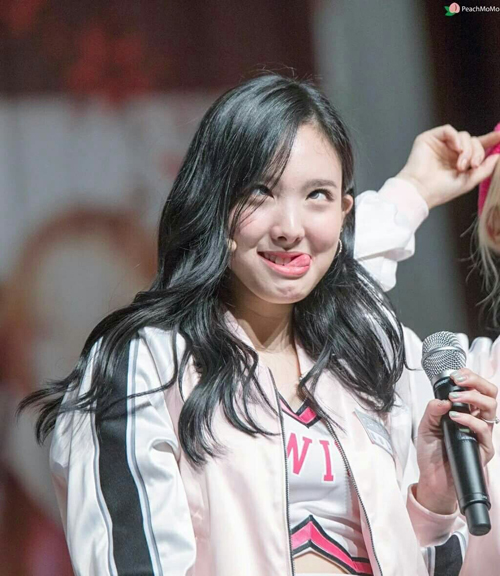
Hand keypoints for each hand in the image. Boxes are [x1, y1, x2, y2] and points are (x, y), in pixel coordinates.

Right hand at [396, 125, 499, 208]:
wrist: (421, 190)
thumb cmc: (441, 190)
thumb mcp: (469, 181)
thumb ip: (485, 168)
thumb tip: (498, 155)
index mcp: (460, 161)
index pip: (478, 147)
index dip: (490, 140)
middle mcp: (451, 151)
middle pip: (473, 141)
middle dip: (477, 152)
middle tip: (472, 165)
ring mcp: (440, 144)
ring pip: (464, 136)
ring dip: (467, 149)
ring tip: (461, 165)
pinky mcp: (430, 138)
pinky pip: (449, 130)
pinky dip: (456, 138)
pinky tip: (457, 149)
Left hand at [415, 368, 497, 513]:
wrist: (432, 479)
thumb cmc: (431, 453)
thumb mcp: (425, 426)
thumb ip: (432, 410)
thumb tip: (442, 399)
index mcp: (465, 411)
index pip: (476, 388)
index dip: (469, 377)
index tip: (455, 374)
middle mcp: (476, 420)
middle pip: (490, 393)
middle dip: (476, 381)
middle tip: (459, 381)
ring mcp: (481, 433)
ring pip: (491, 407)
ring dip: (472, 397)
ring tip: (454, 399)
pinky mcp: (483, 448)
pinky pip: (483, 429)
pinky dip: (469, 419)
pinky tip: (455, 417)